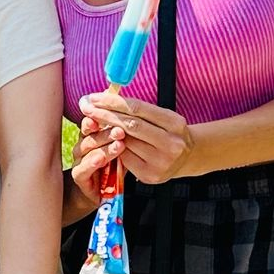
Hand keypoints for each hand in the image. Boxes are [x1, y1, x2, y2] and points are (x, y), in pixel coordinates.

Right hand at [66, 117, 122, 218]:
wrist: (103, 192)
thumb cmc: (116, 167)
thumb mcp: (123, 149)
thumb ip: (127, 135)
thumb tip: (141, 116)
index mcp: (93, 135)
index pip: (94, 120)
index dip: (101, 116)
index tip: (113, 113)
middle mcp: (83, 144)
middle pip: (90, 133)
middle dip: (106, 130)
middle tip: (121, 130)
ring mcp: (79, 159)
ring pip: (86, 149)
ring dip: (102, 145)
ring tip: (118, 144)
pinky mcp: (79, 177)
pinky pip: (82, 169)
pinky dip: (90, 163)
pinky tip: (100, 159)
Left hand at [77, 92, 195, 183]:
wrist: (187, 158)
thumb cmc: (168, 132)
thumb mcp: (161, 117)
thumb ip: (137, 109)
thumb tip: (103, 98)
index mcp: (175, 123)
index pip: (137, 108)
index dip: (113, 102)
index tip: (94, 97)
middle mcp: (171, 143)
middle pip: (129, 125)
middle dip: (104, 115)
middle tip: (86, 107)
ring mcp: (161, 162)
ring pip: (124, 143)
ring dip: (107, 132)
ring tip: (95, 123)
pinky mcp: (150, 175)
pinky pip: (124, 158)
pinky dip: (115, 148)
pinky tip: (109, 142)